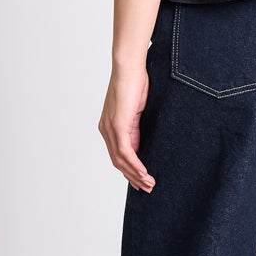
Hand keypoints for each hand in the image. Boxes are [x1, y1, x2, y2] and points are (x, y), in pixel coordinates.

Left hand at [98, 62, 155, 191]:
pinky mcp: (117, 126)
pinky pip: (125, 152)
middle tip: (147, 188)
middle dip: (132, 177)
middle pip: (117, 162)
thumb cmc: (135, 83)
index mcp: (109, 126)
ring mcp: (110, 128)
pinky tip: (144, 173)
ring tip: (149, 184)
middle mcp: (106, 130)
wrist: (129, 68)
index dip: (129, 170)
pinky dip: (135, 165)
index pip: (118, 155)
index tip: (141, 181)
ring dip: (135, 174)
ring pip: (121, 160)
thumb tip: (141, 143)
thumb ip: (136, 127)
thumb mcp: (137, 110)